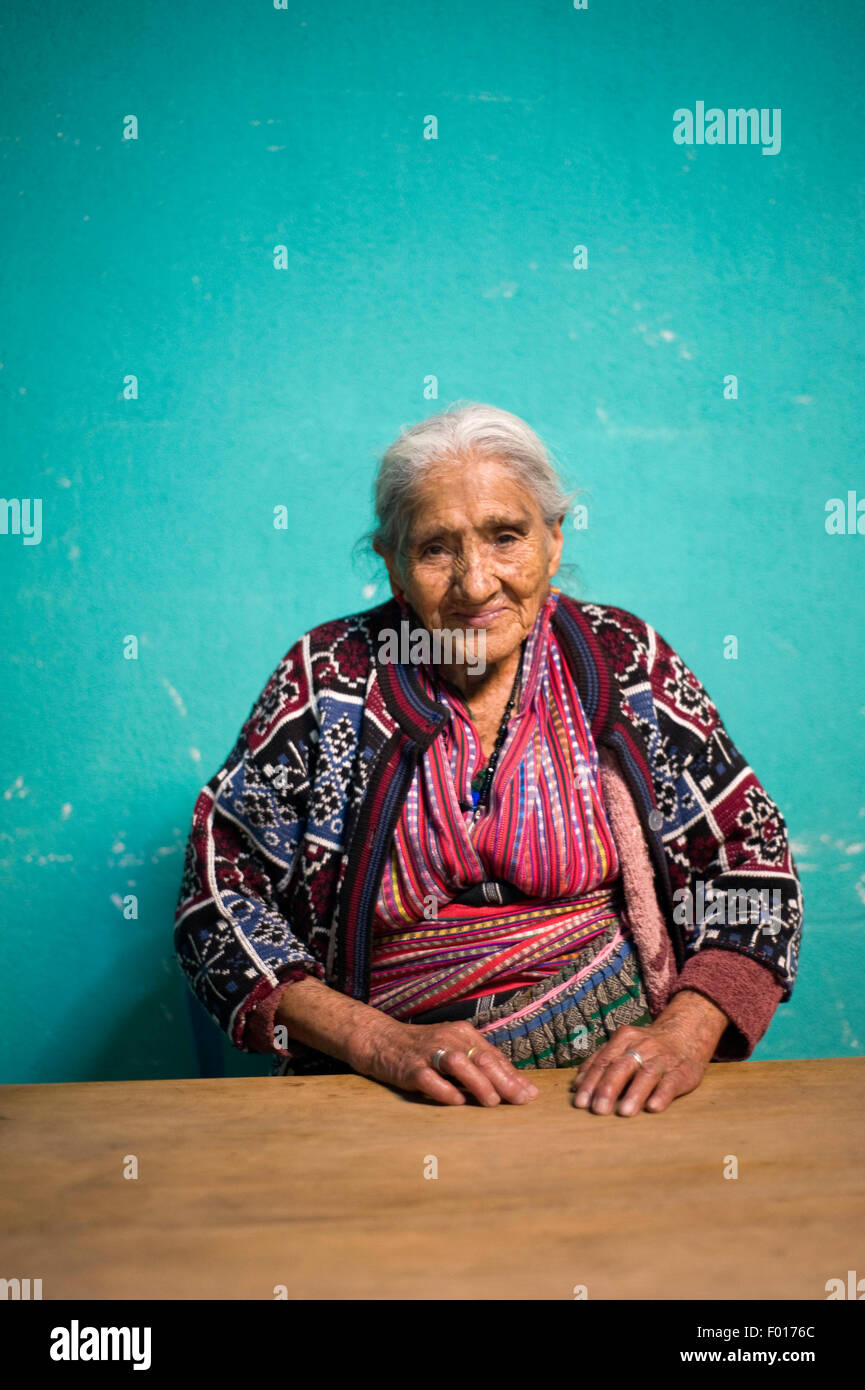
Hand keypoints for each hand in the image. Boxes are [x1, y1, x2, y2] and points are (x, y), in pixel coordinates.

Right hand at [350, 1015, 538, 1106]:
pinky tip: (457, 1102)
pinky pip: (429, 1079)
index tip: (530, 1095)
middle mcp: (448, 1039)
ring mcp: (428, 1053)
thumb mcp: (454, 1049)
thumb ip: (481, 1064)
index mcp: (463, 1034)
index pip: (493, 1056)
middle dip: (503, 1080)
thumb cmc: (425, 1049)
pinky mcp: (409, 1068)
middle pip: (481, 1058)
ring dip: (477, 1083)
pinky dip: (444, 1090)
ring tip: (492, 1102)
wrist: (382, 1040)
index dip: (513, 1076)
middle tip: (519, 1100)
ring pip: (458, 1064)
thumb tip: (517, 1086)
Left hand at [570, 990, 728, 1115]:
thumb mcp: (623, 1046)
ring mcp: (663, 1058)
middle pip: (621, 1066)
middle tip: (598, 1110)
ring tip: (624, 1112)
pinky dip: (662, 1095)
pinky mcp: (682, 1071)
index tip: (580, 1102)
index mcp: (624, 1039)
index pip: (603, 1062)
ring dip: (634, 1093)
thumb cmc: (647, 1048)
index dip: (590, 1082)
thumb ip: (601, 1061)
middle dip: (608, 1088)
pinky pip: (671, 1083)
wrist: (687, 1034)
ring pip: (646, 1074)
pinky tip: (653, 1107)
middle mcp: (642, 1046)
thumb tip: (576, 1085)